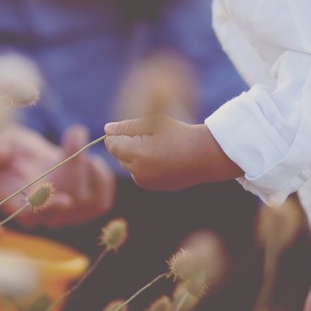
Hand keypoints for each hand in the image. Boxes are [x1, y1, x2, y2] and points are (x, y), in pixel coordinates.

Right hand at [0, 124, 114, 227]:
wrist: (27, 159)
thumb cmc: (7, 152)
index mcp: (17, 205)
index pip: (33, 215)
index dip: (49, 209)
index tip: (65, 199)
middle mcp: (42, 216)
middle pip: (68, 203)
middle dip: (74, 165)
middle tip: (74, 135)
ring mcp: (65, 215)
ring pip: (89, 203)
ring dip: (90, 170)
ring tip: (79, 145)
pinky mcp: (84, 207)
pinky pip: (102, 202)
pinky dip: (103, 179)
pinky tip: (92, 161)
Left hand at [104, 116, 242, 190]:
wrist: (204, 156)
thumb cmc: (180, 134)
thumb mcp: (154, 123)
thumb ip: (128, 126)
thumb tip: (106, 129)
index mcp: (138, 154)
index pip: (112, 144)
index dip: (117, 133)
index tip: (134, 127)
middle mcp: (139, 172)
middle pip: (118, 155)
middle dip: (125, 144)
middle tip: (148, 135)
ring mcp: (146, 182)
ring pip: (127, 165)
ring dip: (133, 155)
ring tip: (155, 145)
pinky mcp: (152, 187)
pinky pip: (138, 174)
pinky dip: (142, 165)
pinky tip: (160, 156)